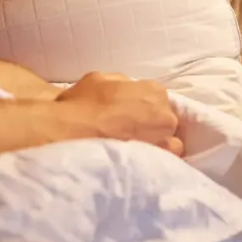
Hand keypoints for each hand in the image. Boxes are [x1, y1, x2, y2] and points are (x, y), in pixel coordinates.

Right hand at [56, 72, 182, 155]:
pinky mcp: (160, 161)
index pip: (156, 99)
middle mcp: (165, 113)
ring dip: (155, 143)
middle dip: (151, 126)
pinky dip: (155, 160)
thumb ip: (122, 84)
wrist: (73, 134)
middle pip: (164, 121)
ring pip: (169, 142)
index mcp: (153, 90)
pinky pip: (165, 160)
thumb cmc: (84, 104)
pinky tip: (138, 162)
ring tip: (134, 150)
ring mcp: (165, 139)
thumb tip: (127, 90)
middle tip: (128, 133)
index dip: (142, 108)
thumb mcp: (100, 79)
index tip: (128, 116)